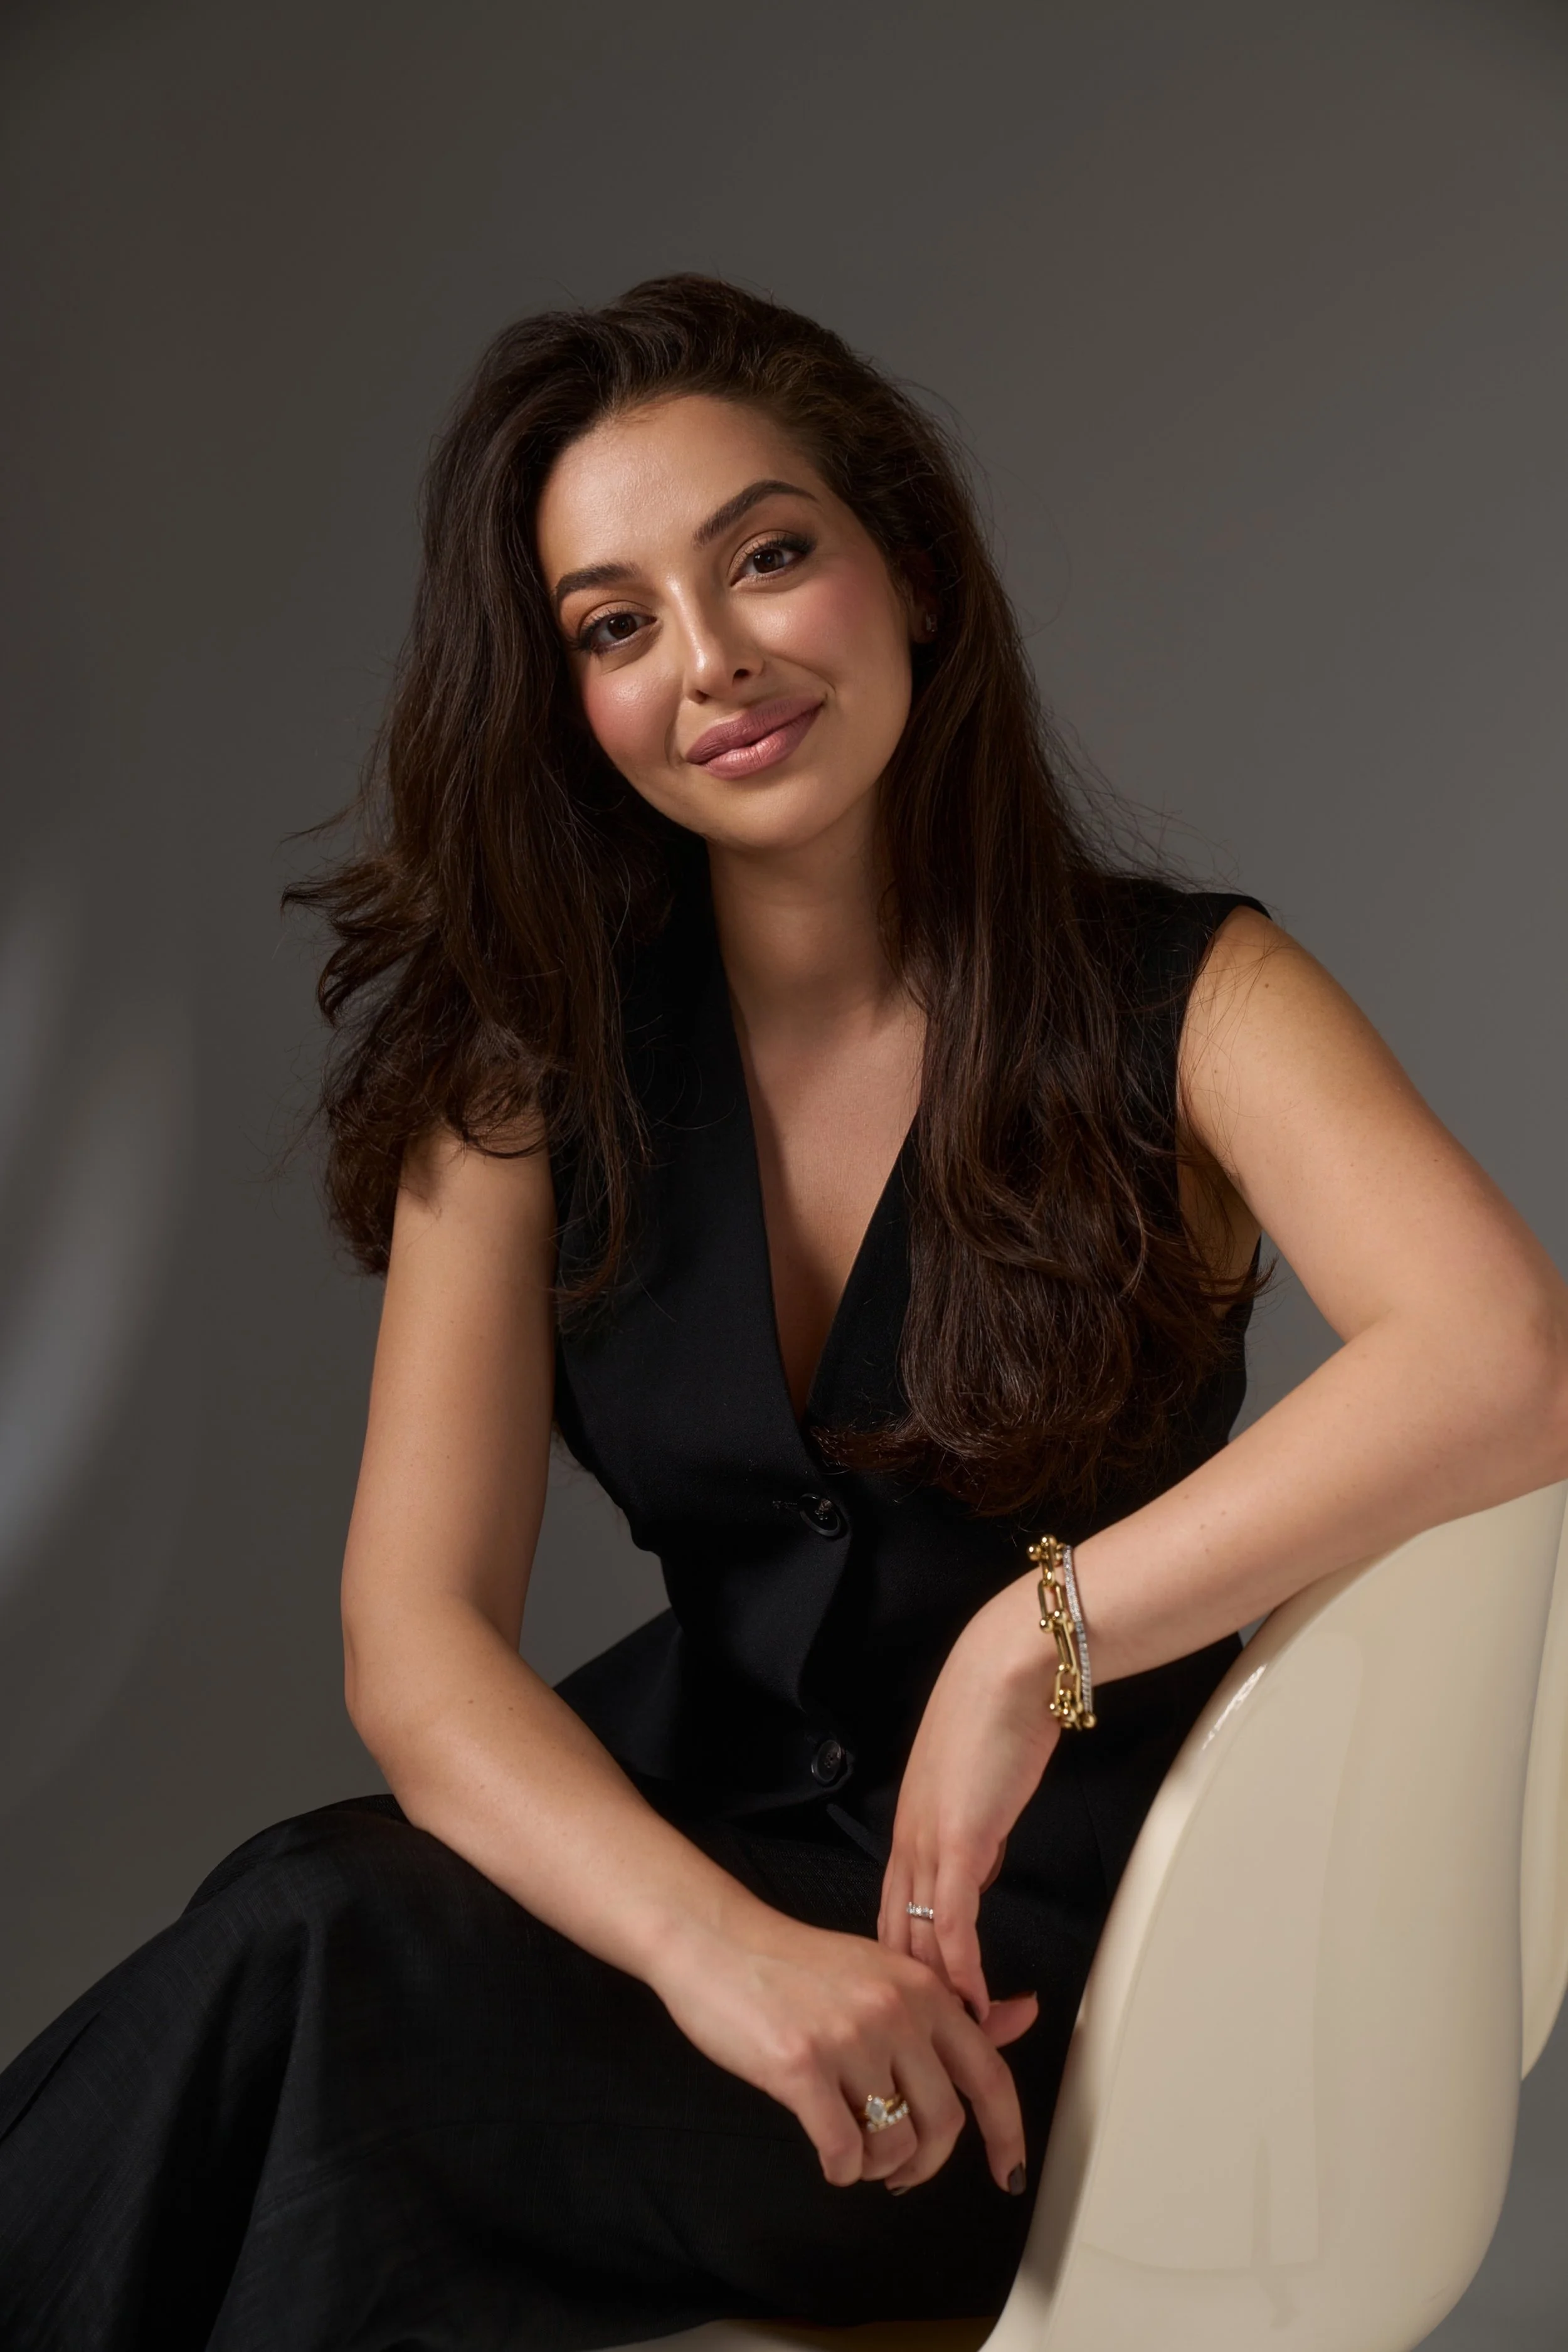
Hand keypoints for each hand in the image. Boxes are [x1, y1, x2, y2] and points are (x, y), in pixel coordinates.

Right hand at [652, 1905, 1037, 2193]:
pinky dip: (842, 2168)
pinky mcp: (801, 2067)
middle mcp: (894, 2010)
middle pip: (945, 2122)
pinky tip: (830, 2154)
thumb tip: (1026, 2014)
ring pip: (896, 2141)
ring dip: (881, 2166)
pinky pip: (844, 2150)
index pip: (988, 2074)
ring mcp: (849, 2038)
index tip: (1010, 2172)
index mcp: (921, 1989)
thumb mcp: (882, 1972)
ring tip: (858, 2153)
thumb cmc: (795, 1965)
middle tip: (901, 2169)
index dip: (1007, 2132)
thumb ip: (949, 2007)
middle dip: (926, 2161)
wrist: (716, 1943)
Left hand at [879, 1572, 1062, 2016]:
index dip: (913, 1973)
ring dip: (943, 1998)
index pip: (899, 1922)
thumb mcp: (978, 1796)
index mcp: (910, 1834)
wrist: (1006, 1672)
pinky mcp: (959, 1841)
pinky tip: (975, 2003)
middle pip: (899, 1944)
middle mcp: (908, 1844)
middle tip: (946, 2046)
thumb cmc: (996, 1720)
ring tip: (964, 2042)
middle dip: (921, 2003)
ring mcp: (929, 1845)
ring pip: (920, 1941)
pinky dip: (962, 1970)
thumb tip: (978, 1875)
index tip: (937, 2009)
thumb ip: (972, 1839)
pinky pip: (954, 1922)